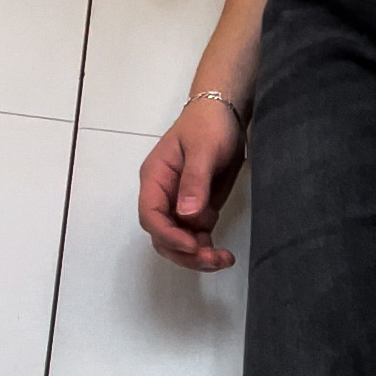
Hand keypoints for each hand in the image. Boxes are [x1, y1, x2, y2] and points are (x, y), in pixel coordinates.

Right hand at [138, 99, 246, 270]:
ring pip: (180, 241)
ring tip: (224, 259)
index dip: (168, 235)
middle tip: (212, 260)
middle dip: (185, 253)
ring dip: (198, 255)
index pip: (151, 215)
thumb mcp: (203, 150)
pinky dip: (207, 248)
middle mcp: (163, 196)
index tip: (192, 246)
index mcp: (155, 179)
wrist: (224, 116)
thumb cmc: (209, 126)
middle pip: (163, 236)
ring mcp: (179, 205)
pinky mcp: (197, 209)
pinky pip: (196, 236)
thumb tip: (186, 215)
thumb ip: (195, 181)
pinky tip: (224, 255)